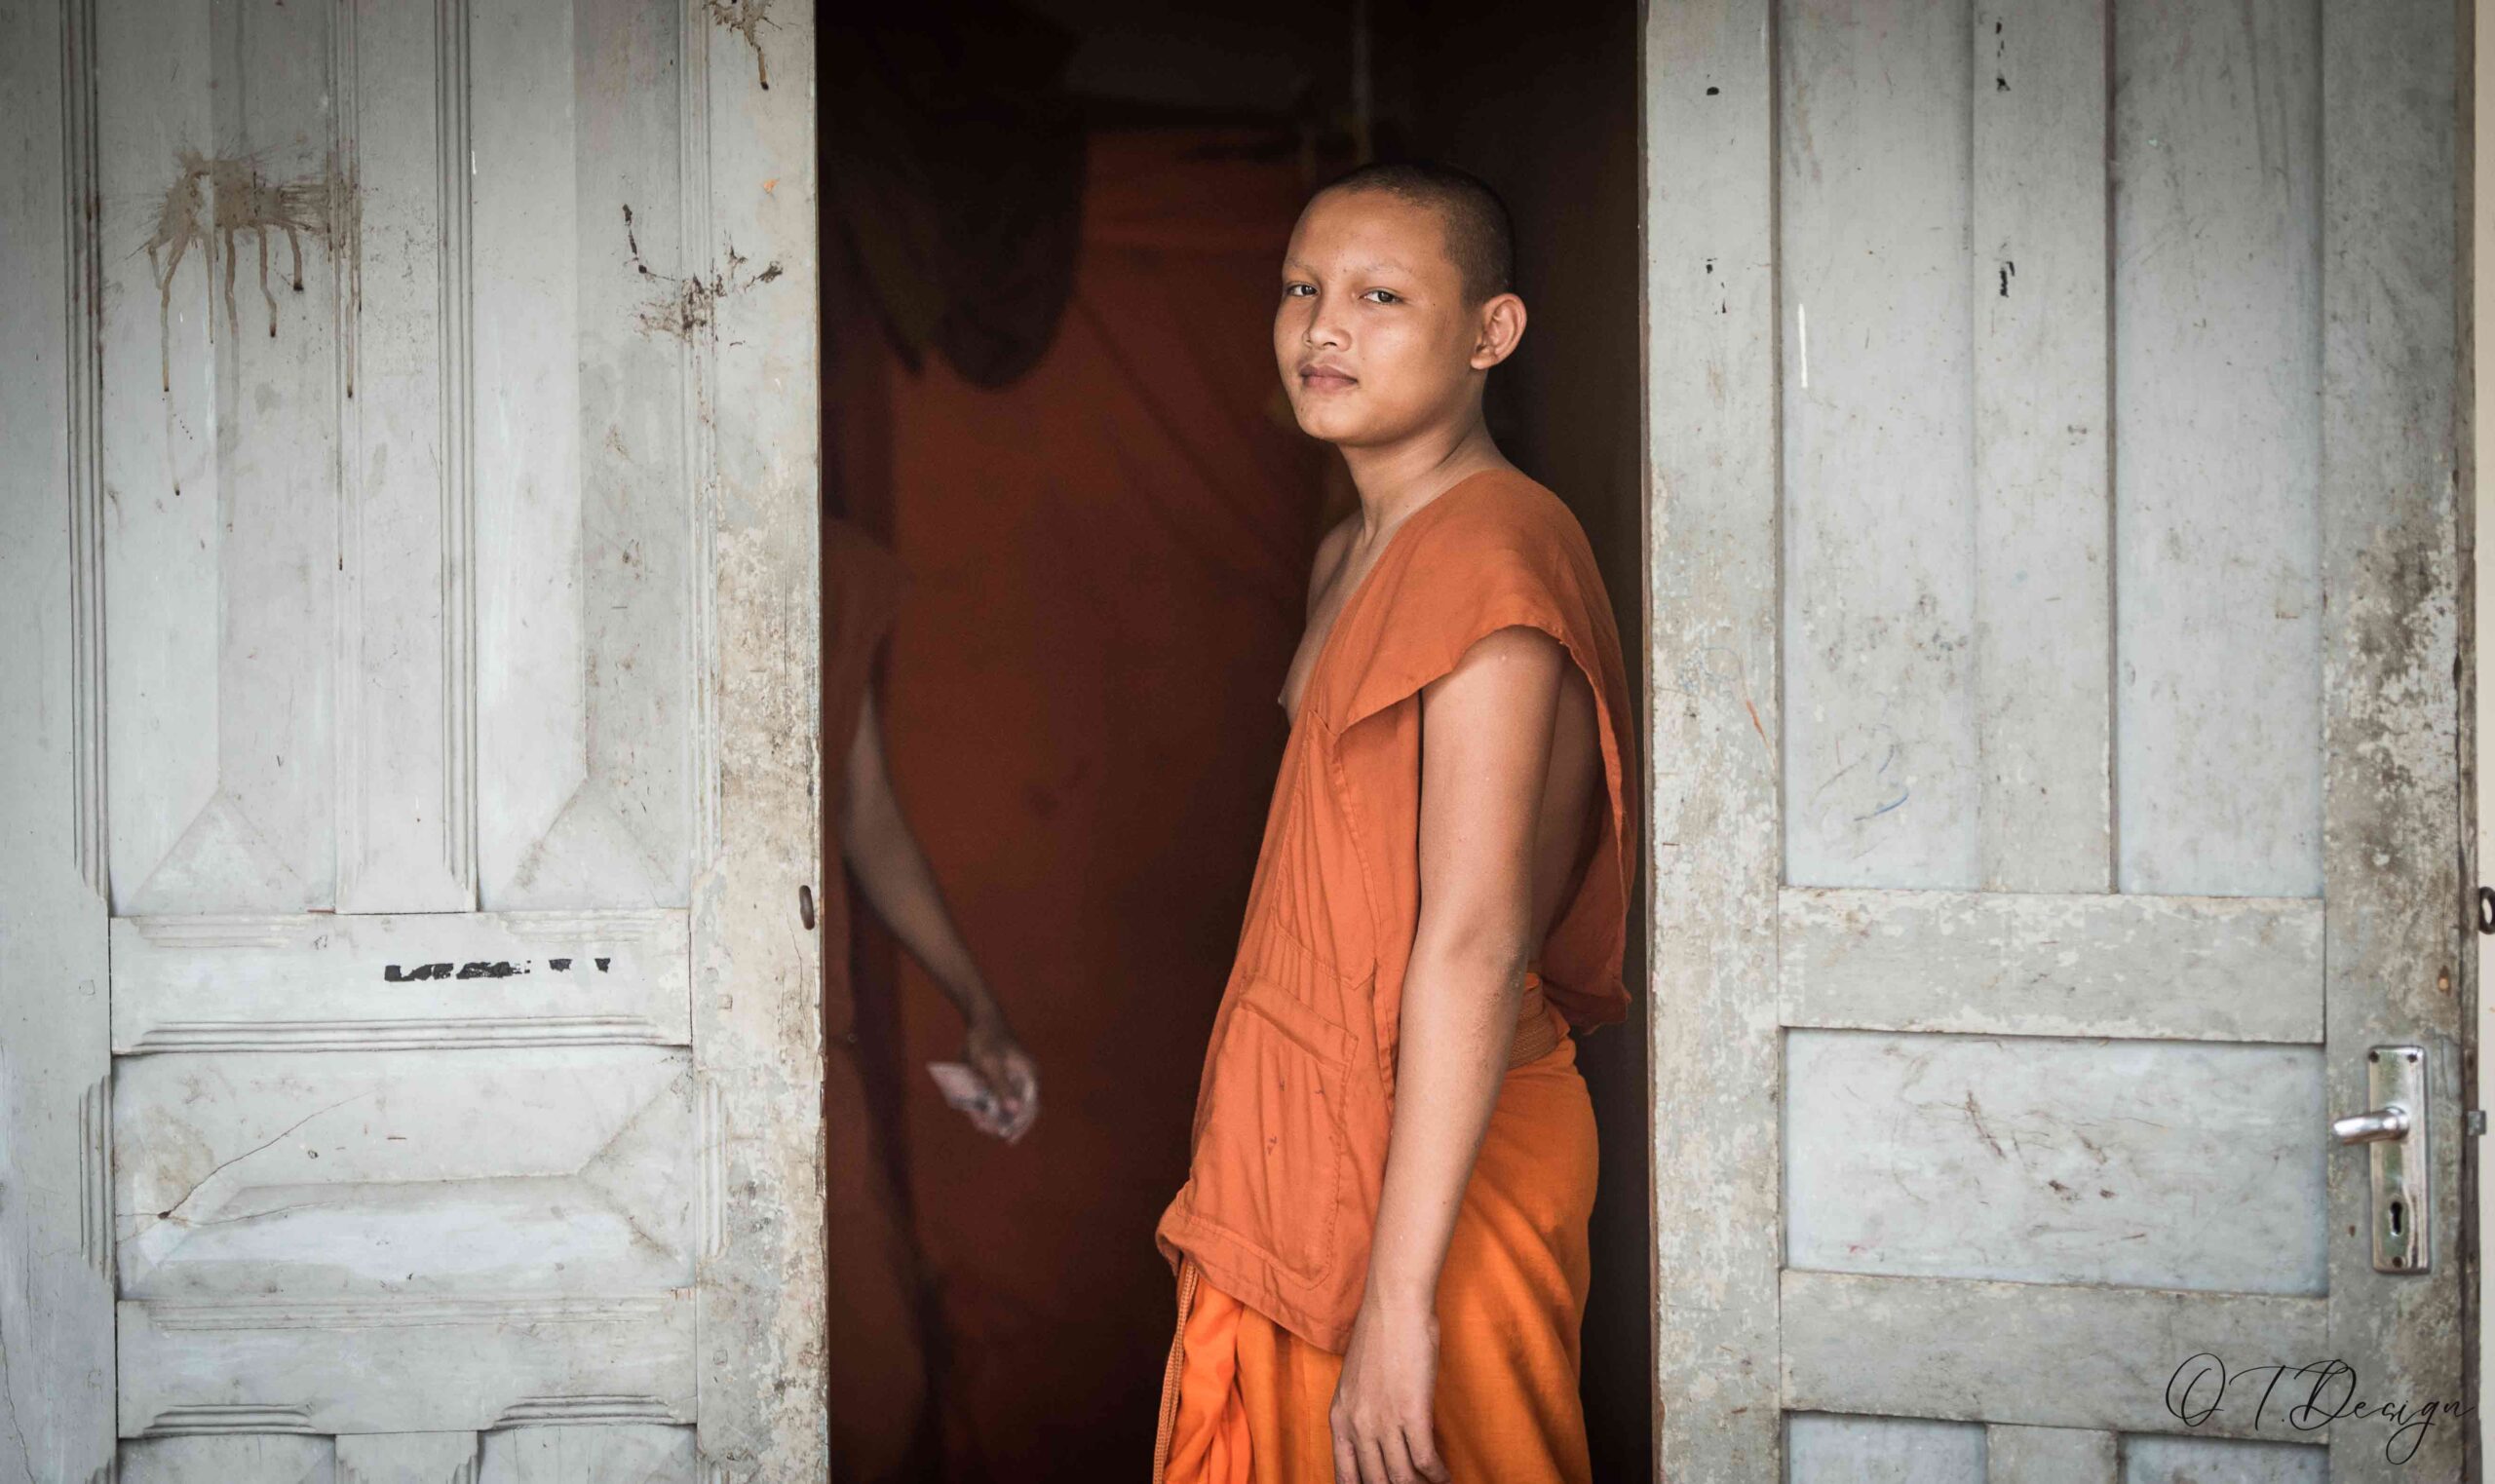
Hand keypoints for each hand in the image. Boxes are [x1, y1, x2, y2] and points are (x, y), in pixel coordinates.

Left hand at [961, 1011, 1038, 1142]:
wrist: (980, 1021)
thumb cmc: (987, 1041)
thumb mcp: (992, 1065)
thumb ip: (1003, 1087)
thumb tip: (1015, 1110)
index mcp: (1029, 1076)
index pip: (1031, 1108)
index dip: (1020, 1125)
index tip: (1008, 1138)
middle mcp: (1025, 1079)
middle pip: (1018, 1109)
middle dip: (1004, 1122)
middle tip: (988, 1131)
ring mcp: (1014, 1078)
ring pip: (1007, 1103)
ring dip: (995, 1115)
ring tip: (981, 1123)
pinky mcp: (1003, 1076)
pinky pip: (998, 1095)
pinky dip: (989, 1104)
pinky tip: (978, 1111)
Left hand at [1329, 1297, 1447, 1483]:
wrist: (1394, 1304)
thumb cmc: (1381, 1336)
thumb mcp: (1357, 1383)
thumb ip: (1362, 1413)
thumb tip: (1379, 1441)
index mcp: (1339, 1418)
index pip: (1345, 1477)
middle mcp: (1357, 1425)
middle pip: (1376, 1483)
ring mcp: (1383, 1420)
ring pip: (1402, 1478)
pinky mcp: (1412, 1412)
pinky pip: (1425, 1460)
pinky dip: (1438, 1474)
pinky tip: (1445, 1476)